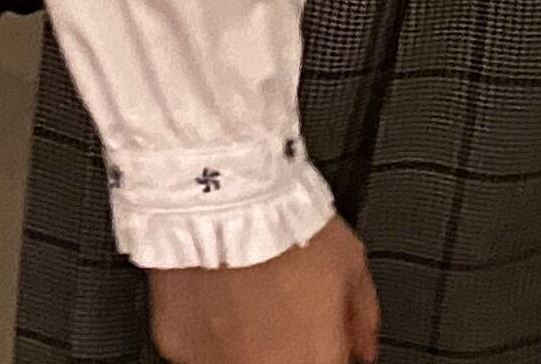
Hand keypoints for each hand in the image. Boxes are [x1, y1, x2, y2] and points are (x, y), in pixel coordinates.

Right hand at [150, 218, 380, 363]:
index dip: (324, 346)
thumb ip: (361, 315)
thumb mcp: (350, 262)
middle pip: (279, 363)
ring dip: (244, 340)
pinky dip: (207, 327)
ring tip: (244, 296)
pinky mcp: (177, 346)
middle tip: (278, 307)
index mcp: (311, 359)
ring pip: (236, 360)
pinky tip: (213, 292)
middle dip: (283, 344)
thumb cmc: (282, 223)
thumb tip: (363, 345)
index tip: (319, 331)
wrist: (220, 194)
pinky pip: (198, 346)